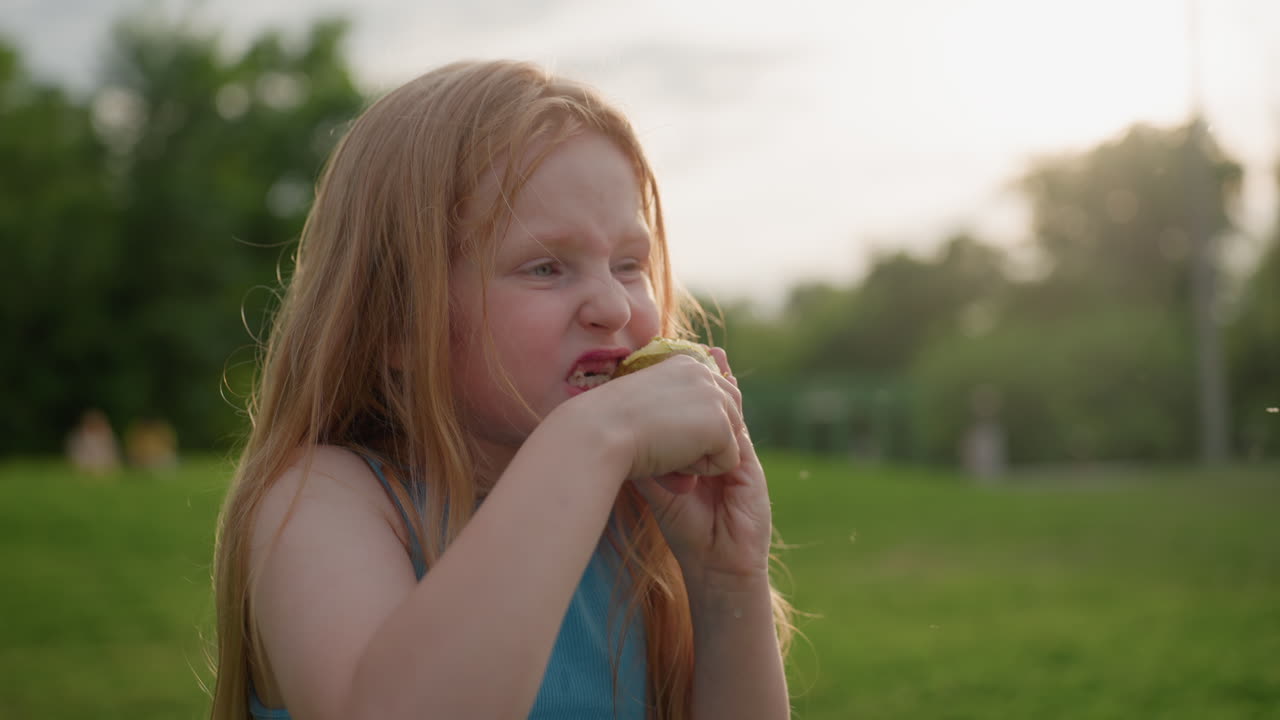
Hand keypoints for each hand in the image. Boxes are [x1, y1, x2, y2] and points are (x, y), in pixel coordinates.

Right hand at [576, 352, 743, 482]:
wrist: (599, 432)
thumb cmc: (611, 425)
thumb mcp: (646, 404)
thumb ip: (674, 404)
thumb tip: (698, 422)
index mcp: (684, 364)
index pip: (717, 396)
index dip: (701, 424)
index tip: (666, 432)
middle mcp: (704, 373)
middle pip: (733, 417)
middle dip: (707, 440)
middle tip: (665, 443)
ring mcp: (714, 397)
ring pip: (731, 440)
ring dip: (702, 455)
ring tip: (665, 448)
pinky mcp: (720, 424)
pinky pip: (727, 462)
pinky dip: (702, 470)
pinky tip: (673, 458)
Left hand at [631, 347, 774, 583]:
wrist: (715, 565)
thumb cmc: (686, 529)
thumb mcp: (659, 488)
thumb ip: (647, 461)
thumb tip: (617, 433)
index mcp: (698, 451)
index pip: (694, 411)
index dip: (685, 385)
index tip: (668, 357)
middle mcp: (719, 449)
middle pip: (716, 403)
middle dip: (709, 374)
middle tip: (698, 348)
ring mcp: (738, 458)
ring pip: (732, 414)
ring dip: (724, 386)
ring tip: (713, 358)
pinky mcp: (750, 470)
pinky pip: (741, 437)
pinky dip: (733, 417)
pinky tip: (725, 399)